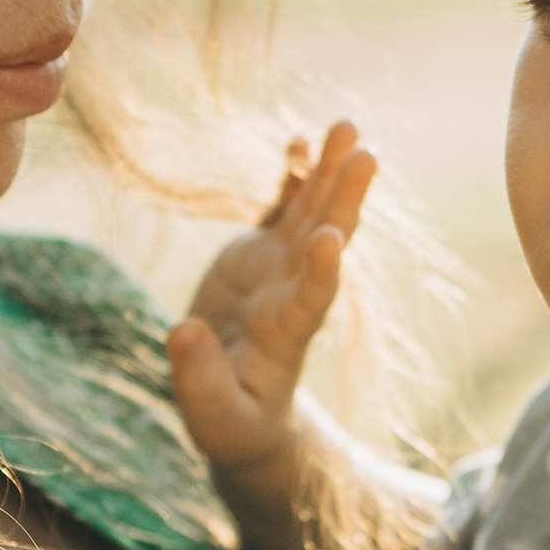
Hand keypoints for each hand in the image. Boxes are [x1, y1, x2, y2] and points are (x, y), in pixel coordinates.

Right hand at [168, 123, 376, 477]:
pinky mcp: (261, 256)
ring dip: (328, 172)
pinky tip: (301, 140)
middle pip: (322, 241)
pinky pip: (281, 209)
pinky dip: (292, 177)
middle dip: (343, 200)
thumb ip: (200, 378)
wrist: (245, 408)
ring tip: (347, 126)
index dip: (321, 270)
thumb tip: (182, 331)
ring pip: (309, 213)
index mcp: (284, 335)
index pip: (310, 299)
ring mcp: (279, 270)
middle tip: (366, 155)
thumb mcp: (214, 415)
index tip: (329, 239)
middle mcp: (291, 293)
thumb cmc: (231, 423)